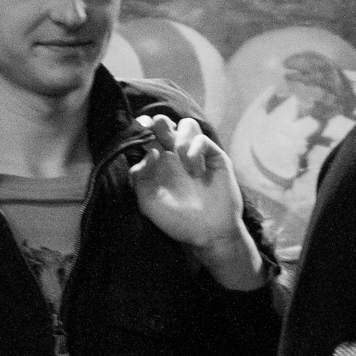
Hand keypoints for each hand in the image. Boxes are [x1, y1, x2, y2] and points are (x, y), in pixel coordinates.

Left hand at [128, 113, 264, 289]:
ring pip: (187, 124)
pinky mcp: (215, 157)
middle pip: (165, 123)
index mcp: (158, 164)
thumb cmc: (177, 220)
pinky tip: (195, 170)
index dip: (143, 128)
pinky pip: (202, 139)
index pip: (147, 135)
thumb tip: (150, 151)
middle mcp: (176, 156)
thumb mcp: (148, 203)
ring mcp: (196, 155)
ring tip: (181, 160)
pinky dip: (196, 150)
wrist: (208, 232)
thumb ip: (140, 177)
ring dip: (180, 137)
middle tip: (164, 142)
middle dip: (161, 125)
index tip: (142, 129)